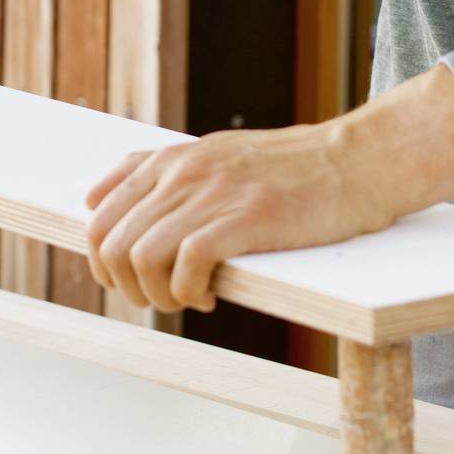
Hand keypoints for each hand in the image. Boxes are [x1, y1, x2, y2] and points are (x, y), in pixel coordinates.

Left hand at [81, 65, 453, 312]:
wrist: (355, 161)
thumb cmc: (290, 168)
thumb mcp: (216, 152)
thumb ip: (162, 170)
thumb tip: (99, 197)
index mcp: (173, 158)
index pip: (99, 212)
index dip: (102, 258)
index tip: (126, 279)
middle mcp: (183, 172)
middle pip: (109, 241)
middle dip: (123, 284)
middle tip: (156, 299)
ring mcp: (212, 195)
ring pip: (140, 257)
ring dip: (154, 295)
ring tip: (185, 301)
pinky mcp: (244, 220)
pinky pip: (185, 267)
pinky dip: (187, 294)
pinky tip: (210, 299)